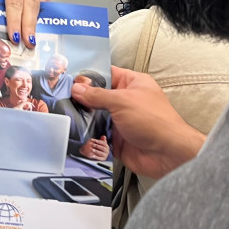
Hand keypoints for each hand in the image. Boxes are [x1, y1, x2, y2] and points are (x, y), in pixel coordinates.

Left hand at [0, 0, 48, 49]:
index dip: (15, 21)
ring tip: (31, 41)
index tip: (15, 37)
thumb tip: (3, 36)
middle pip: (30, 5)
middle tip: (27, 42)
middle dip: (28, 26)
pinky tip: (37, 35)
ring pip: (40, 10)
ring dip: (35, 27)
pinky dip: (40, 24)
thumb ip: (0, 16)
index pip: (15, 1)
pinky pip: (46, 12)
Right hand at [71, 66, 204, 179]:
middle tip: (61, 98)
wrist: (168, 155)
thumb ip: (97, 95)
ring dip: (84, 118)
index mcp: (132, 84)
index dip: (89, 75)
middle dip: (82, 99)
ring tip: (63, 116)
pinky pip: (98, 136)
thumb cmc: (154, 121)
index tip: (68, 78)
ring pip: (96, 117)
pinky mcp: (117, 140)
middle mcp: (126, 101)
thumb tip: (77, 88)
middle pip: (98, 97)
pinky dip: (88, 136)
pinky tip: (74, 134)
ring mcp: (121, 121)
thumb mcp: (122, 101)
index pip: (107, 74)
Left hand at [79, 136, 109, 160]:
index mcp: (107, 146)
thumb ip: (102, 140)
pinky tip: (92, 155)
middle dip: (97, 146)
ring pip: (101, 153)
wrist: (102, 155)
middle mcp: (107, 151)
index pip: (103, 143)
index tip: (92, 140)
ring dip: (96, 151)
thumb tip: (103, 136)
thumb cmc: (101, 148)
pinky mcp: (103, 159)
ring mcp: (105, 155)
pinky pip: (99, 158)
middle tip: (92, 144)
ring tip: (92, 149)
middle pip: (103, 148)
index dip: (98, 141)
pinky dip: (96, 157)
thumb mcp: (101, 144)